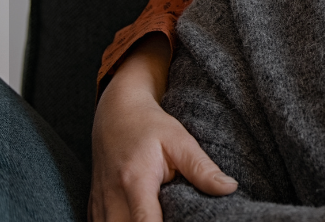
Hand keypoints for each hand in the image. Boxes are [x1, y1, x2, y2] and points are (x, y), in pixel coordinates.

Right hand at [90, 33, 236, 221]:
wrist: (116, 113)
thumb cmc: (150, 126)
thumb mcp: (180, 141)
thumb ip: (202, 168)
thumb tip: (229, 188)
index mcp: (136, 180)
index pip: (144, 221)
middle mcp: (113, 196)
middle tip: (176, 217)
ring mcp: (100, 203)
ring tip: (162, 216)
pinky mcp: (94, 206)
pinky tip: (140, 218)